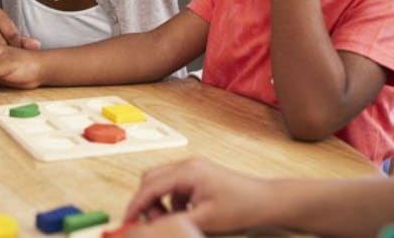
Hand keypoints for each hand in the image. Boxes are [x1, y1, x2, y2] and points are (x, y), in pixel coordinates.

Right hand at [124, 159, 268, 234]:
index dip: (136, 205)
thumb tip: (151, 227)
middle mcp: (187, 165)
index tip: (127, 221)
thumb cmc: (241, 207)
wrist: (266, 201)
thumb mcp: (205, 220)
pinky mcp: (198, 175)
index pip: (151, 186)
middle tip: (151, 224)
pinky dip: (172, 202)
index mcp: (187, 172)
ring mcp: (193, 168)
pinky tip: (184, 216)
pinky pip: (174, 186)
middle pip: (151, 179)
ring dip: (159, 202)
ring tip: (171, 222)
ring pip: (161, 182)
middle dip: (146, 202)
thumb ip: (175, 222)